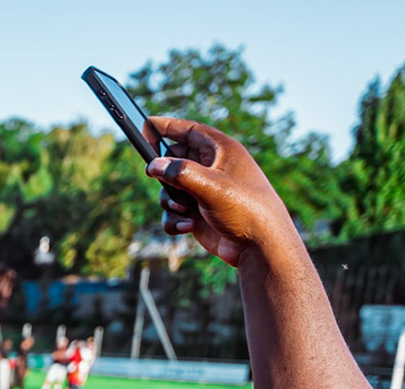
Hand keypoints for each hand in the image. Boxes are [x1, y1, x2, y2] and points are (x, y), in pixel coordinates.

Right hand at [146, 118, 301, 270]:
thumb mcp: (210, 185)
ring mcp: (204, 192)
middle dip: (164, 174)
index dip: (167, 126)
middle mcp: (212, 168)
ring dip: (169, 200)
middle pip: (173, 160)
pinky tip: (188, 226)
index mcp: (221, 151)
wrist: (259, 246)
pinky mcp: (198, 213)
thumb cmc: (245, 209)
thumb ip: (178, 172)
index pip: (189, 131)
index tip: (145, 124)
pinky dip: (174, 219)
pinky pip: (173, 212)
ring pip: (169, 188)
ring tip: (184, 210)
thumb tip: (153, 165)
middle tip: (157, 178)